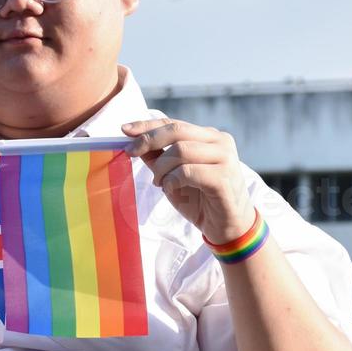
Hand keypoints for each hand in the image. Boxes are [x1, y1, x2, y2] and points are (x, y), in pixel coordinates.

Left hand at [121, 118, 255, 242]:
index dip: (147, 126)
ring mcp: (225, 158)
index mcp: (208, 136)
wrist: (226, 226)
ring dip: (161, 167)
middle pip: (177, 130)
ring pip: (181, 150)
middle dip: (148, 140)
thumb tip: (133, 141)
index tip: (124, 130)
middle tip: (130, 153)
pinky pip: (188, 171)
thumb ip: (158, 157)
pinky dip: (172, 180)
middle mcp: (220, 141)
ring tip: (159, 183)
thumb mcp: (172, 175)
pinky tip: (170, 189)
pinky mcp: (224, 178)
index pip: (173, 123)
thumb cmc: (200, 199)